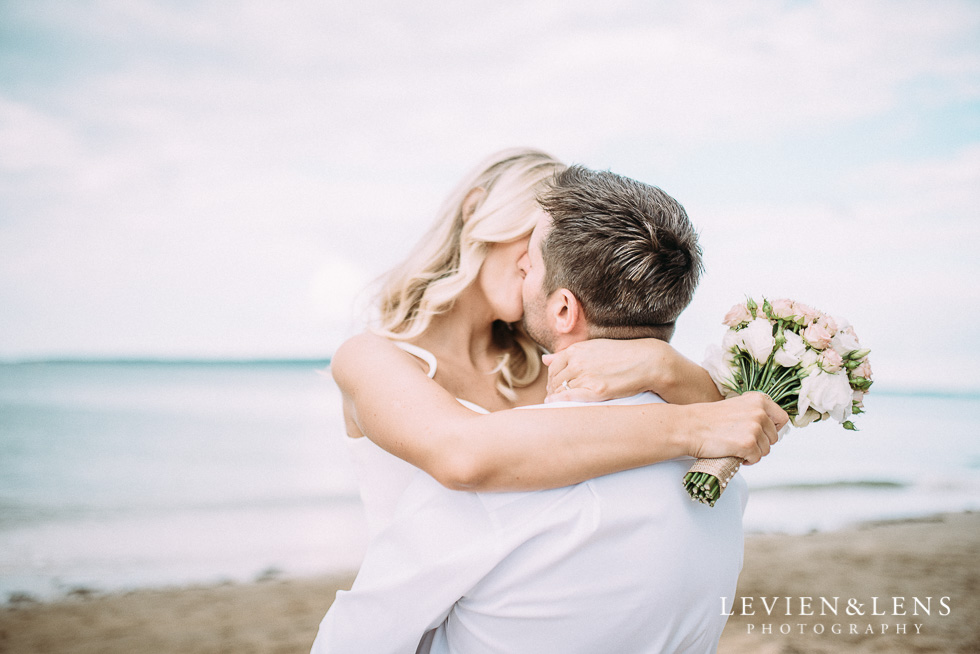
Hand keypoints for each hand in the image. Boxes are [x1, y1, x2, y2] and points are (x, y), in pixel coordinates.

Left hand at [543, 339, 658, 402]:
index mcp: (576, 350)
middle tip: (553, 398)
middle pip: (555, 380)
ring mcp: (586, 376)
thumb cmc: (621, 354)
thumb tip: (544, 358)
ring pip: (560, 390)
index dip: (551, 378)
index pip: (553, 367)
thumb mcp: (593, 348)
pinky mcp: (596, 391)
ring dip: (556, 397)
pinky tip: (555, 404)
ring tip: (558, 403)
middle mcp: (578, 362)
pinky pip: (569, 397)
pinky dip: (559, 401)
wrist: (646, 361)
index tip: (553, 386)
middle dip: (552, 389)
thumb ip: (568, 354)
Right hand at [684, 392, 787, 463]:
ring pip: (766, 450)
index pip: (782, 418)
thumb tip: (768, 428)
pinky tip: (735, 454)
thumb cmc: (707, 419)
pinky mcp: (748, 444)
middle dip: (760, 443)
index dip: (773, 429)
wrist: (689, 427)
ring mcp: (754, 428)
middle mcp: (759, 412)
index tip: (762, 433)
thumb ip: (753, 413)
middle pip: (774, 437)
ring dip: (753, 452)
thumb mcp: (736, 407)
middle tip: (743, 442)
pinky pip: (757, 459)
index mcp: (758, 400)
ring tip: (736, 448)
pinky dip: (747, 460)